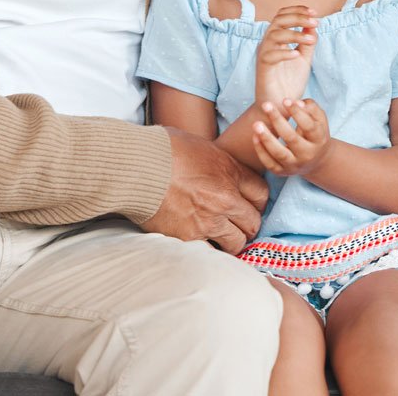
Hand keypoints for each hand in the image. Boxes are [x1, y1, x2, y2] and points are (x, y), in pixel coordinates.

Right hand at [142, 127, 268, 252]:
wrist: (135, 167)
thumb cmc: (163, 150)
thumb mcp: (201, 146)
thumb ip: (218, 164)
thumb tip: (218, 170)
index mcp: (230, 172)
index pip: (262, 194)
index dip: (257, 202)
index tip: (249, 205)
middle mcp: (226, 198)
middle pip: (254, 221)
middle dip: (247, 224)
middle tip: (237, 225)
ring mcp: (209, 220)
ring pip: (237, 242)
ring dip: (232, 241)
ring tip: (222, 239)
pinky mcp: (190, 237)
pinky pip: (211, 251)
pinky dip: (209, 249)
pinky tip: (202, 243)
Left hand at [252, 98, 330, 176]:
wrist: (316, 161)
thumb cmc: (315, 133)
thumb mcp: (320, 120)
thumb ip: (311, 108)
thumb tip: (296, 102)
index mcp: (319, 140)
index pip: (309, 126)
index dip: (297, 113)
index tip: (285, 100)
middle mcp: (308, 155)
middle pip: (292, 138)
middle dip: (278, 120)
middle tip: (266, 105)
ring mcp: (295, 165)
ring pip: (279, 153)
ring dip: (266, 138)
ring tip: (256, 124)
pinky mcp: (282, 172)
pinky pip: (269, 163)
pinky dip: (261, 150)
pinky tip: (255, 136)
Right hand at [256, 5, 316, 107]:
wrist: (281, 105)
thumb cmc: (290, 82)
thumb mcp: (304, 58)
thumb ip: (308, 42)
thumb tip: (313, 25)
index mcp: (277, 38)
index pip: (283, 16)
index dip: (297, 10)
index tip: (315, 12)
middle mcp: (268, 43)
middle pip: (278, 20)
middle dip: (297, 18)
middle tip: (315, 22)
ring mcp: (264, 55)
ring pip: (274, 35)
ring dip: (295, 35)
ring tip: (311, 40)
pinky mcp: (262, 68)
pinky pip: (270, 55)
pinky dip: (284, 52)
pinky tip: (297, 54)